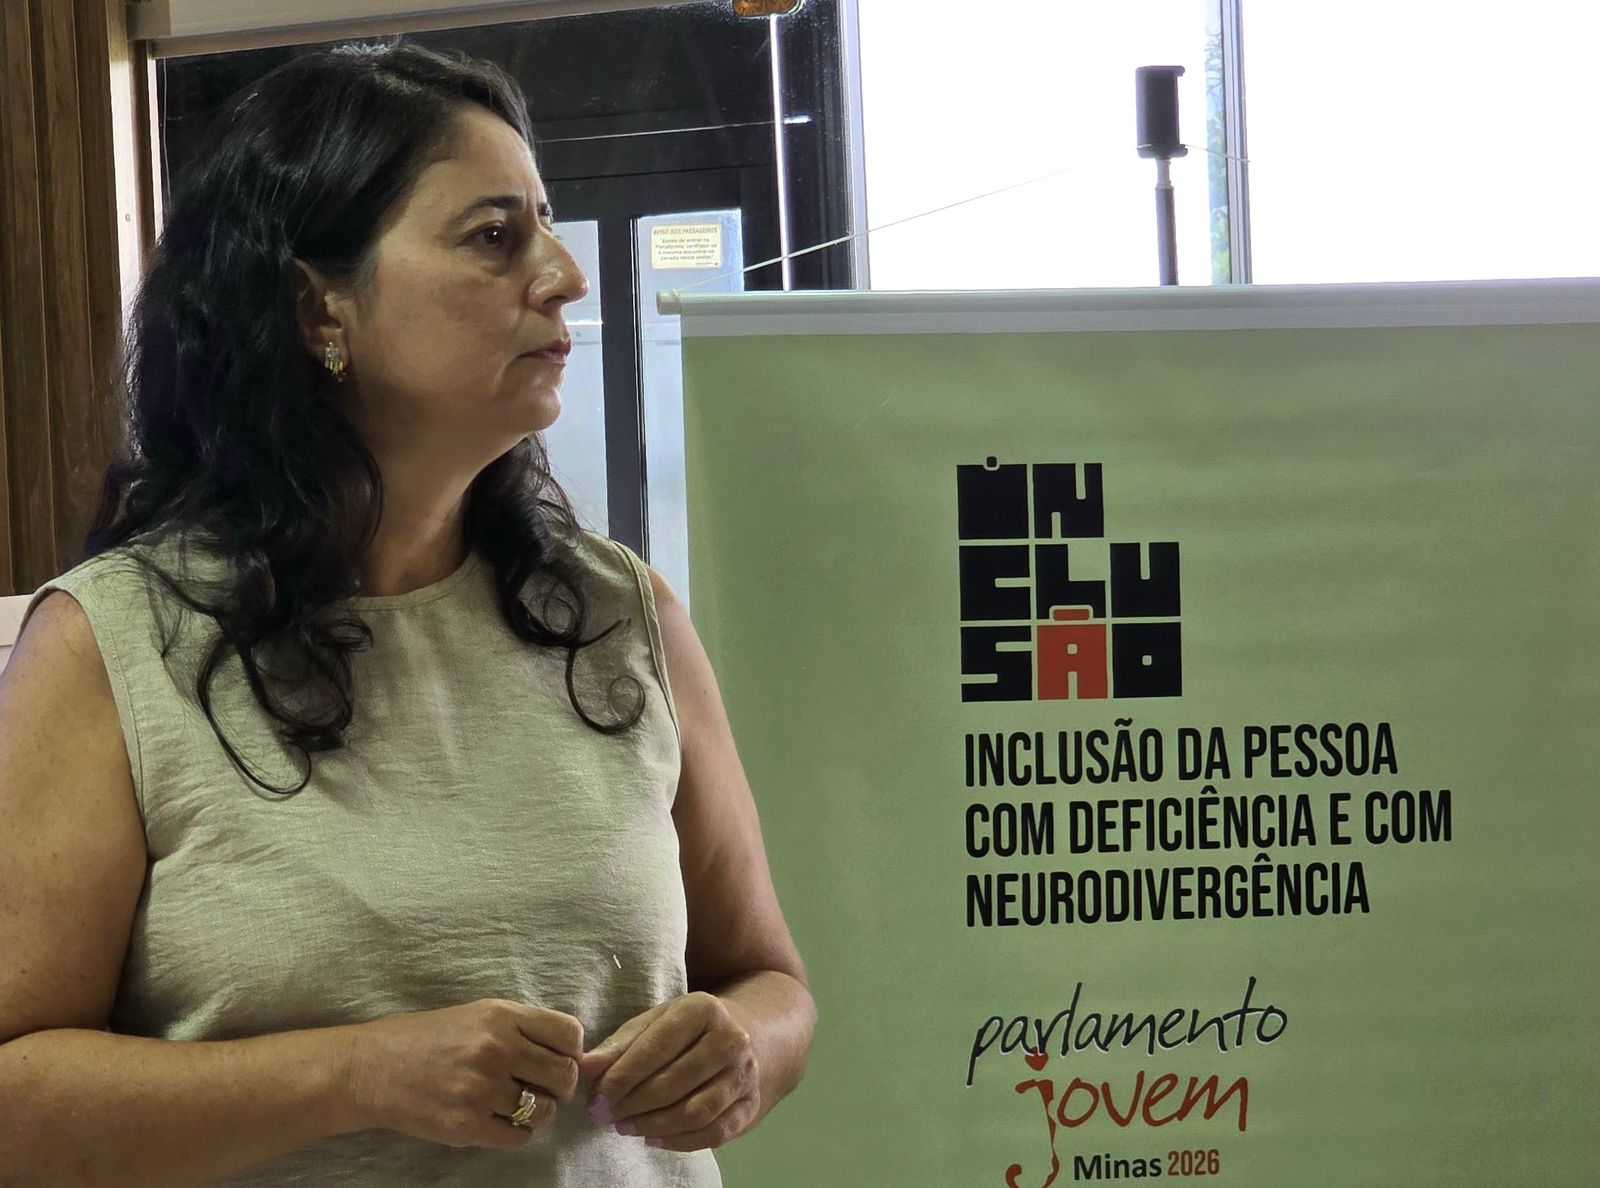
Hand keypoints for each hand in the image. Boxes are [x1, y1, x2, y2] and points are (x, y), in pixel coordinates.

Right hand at [342, 998, 583, 1148]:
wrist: (369, 1068)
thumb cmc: (426, 1038)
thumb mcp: (477, 1014)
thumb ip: (520, 1027)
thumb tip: (568, 1050)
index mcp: (501, 1016)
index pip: (569, 1034)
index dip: (571, 1050)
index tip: (560, 1058)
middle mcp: (496, 1049)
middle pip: (564, 1075)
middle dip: (561, 1085)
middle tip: (545, 1088)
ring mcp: (481, 1089)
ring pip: (545, 1110)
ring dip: (540, 1111)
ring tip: (520, 1104)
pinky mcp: (466, 1125)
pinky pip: (519, 1136)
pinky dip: (517, 1132)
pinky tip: (499, 1120)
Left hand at [579, 991, 759, 1152]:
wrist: (746, 1033)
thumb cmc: (688, 1029)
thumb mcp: (654, 1022)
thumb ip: (619, 1045)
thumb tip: (585, 1068)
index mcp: (703, 1009)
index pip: (655, 1048)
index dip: (621, 1078)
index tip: (595, 1098)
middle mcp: (731, 1039)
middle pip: (673, 1083)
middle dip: (632, 1105)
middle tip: (604, 1117)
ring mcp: (745, 1074)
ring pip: (695, 1112)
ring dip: (652, 1126)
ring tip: (624, 1127)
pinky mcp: (751, 1103)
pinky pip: (714, 1133)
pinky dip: (679, 1142)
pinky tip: (653, 1139)